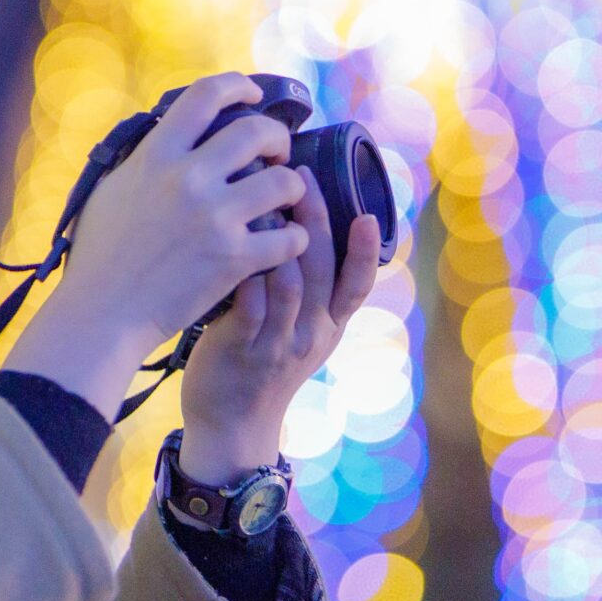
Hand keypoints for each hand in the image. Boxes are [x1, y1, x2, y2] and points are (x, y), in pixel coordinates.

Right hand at [55, 72, 311, 349]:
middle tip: (278, 153)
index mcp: (156, 155)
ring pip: (284, 181)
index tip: (252, 95)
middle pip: (257, 132)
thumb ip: (146, 157)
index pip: (207, 94)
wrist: (102, 313)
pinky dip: (294, 239)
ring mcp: (214, 218)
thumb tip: (171, 130)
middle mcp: (188, 179)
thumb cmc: (101, 254)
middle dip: (277, 138)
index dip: (238, 86)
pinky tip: (286, 242)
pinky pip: (288, 237)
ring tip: (286, 199)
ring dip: (293, 187)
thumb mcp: (113, 188)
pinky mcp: (233, 258)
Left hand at [175, 166, 382, 483]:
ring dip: (279, 239)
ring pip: (289, 283)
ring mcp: (277, 342)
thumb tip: (305, 228)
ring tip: (266, 198)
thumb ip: (310, 291)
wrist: (232, 425)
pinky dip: (248, 274)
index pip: (358, 285)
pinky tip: (237, 243)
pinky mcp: (241, 348)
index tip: (369, 214)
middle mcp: (311, 332)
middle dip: (316, 219)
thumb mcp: (301, 333)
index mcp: (329, 325)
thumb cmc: (262, 366)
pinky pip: (250, 307)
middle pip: (321, 269)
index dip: (367, 251)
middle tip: (303, 175)